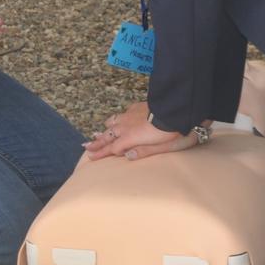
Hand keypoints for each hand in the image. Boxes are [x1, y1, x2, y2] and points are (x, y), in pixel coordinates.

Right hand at [84, 101, 209, 161]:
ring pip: (113, 122)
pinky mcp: (137, 107)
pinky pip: (122, 113)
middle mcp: (127, 126)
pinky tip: (116, 119)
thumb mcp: (160, 147)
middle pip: (108, 136)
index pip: (112, 148)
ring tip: (96, 134)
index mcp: (131, 138)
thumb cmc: (172, 132)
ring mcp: (131, 115)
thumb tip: (127, 157)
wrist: (177, 109)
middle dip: (97, 143)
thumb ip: (143, 152)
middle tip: (87, 147)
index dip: (101, 153)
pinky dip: (116, 119)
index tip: (90, 157)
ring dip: (105, 130)